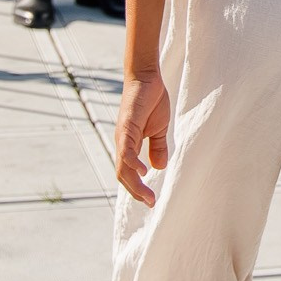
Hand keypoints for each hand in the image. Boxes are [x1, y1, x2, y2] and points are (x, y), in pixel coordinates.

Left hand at [113, 74, 172, 205]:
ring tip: (148, 196)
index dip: (137, 188)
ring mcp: (123, 136)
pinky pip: (127, 151)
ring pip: (124, 168)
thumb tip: (158, 167)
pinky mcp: (127, 127)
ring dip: (135, 185)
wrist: (146, 78)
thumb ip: (157, 147)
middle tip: (151, 203)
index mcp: (129, 145)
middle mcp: (122, 143)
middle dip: (136, 192)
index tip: (151, 200)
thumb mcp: (158, 128)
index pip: (128, 173)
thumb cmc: (151, 100)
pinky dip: (133, 164)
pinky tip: (143, 172)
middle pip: (123, 175)